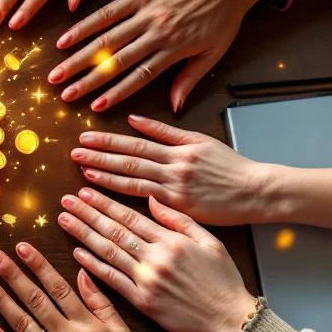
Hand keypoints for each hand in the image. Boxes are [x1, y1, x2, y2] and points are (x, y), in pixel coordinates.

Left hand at [0, 244, 144, 331]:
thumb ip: (101, 302)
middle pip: (35, 300)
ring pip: (23, 325)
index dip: (38, 265)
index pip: (57, 287)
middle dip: (13, 275)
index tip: (21, 247)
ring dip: (1, 301)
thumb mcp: (122, 331)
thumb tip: (82, 273)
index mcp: (86, 323)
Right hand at [49, 0, 283, 112]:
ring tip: (58, 71)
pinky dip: (86, 25)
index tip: (94, 107)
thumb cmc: (224, 15)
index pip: (138, 77)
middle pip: (115, 61)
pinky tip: (67, 37)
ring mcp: (146, 11)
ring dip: (78, 57)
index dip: (115, 93)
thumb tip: (174, 106)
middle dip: (86, 80)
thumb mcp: (214, 53)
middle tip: (64, 94)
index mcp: (173, 49)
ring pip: (106, 38)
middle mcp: (156, 32)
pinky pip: (108, 11)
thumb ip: (190, 80)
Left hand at [58, 188, 256, 331]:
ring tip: (65, 219)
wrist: (231, 320)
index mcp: (171, 240)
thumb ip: (180, 220)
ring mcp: (147, 280)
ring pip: (108, 251)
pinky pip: (112, 280)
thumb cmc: (223, 282)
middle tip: (66, 199)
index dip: (105, 202)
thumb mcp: (210, 242)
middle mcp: (156, 257)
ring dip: (83, 234)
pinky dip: (93, 266)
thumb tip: (154, 199)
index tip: (86, 191)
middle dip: (87, 212)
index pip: (130, 216)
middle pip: (114, 230)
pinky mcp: (142, 302)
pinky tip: (77, 253)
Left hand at [72, 114, 271, 224]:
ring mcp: (176, 192)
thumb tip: (135, 119)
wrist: (257, 192)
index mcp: (178, 150)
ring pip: (134, 183)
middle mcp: (174, 169)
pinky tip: (106, 199)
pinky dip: (125, 202)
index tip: (86, 138)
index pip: (135, 143)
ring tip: (82, 173)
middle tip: (74, 152)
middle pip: (129, 161)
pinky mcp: (180, 211)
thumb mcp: (200, 141)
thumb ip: (166, 131)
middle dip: (99, 156)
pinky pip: (147, 205)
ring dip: (106, 177)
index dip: (108, 141)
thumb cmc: (231, 168)